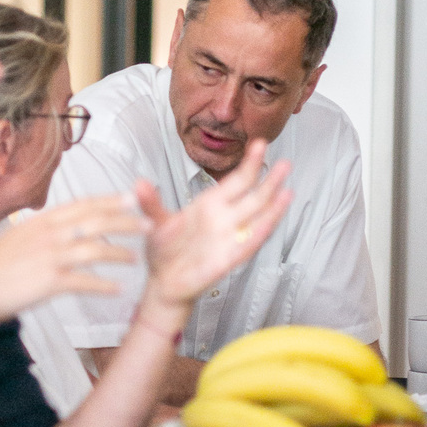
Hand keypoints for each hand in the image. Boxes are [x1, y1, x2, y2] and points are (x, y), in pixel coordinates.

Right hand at [0, 193, 147, 328]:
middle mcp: (47, 234)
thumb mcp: (15, 239)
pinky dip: (103, 285)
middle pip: (95, 222)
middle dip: (126, 221)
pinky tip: (117, 289)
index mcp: (40, 221)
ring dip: (119, 253)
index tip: (132, 197)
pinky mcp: (49, 282)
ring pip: (95, 249)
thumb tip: (59, 227)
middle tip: (149, 224)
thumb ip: (40, 232)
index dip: (109, 200)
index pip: (82, 205)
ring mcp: (49, 257)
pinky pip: (84, 282)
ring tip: (136, 259)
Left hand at [138, 141, 292, 316]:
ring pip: (257, 218)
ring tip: (287, 189)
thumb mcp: (155, 223)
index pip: (235, 181)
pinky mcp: (228, 258)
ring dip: (272, 205)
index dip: (248, 164)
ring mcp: (229, 238)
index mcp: (209, 205)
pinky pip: (248, 243)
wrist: (163, 282)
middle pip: (253, 196)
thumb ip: (150, 203)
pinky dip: (260, 232)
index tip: (259, 144)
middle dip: (268, 180)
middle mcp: (224, 219)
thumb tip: (138, 183)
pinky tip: (270, 220)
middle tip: (284, 162)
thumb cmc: (164, 251)